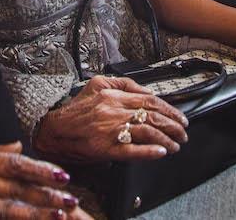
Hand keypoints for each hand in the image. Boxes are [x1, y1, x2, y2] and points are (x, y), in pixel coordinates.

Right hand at [33, 75, 188, 163]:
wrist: (53, 131)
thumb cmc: (75, 112)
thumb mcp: (97, 85)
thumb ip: (123, 84)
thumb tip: (147, 91)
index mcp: (111, 95)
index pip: (149, 99)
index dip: (169, 109)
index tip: (180, 117)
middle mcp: (112, 110)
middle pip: (152, 115)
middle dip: (173, 125)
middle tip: (183, 132)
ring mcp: (109, 130)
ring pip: (146, 132)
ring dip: (166, 139)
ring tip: (176, 145)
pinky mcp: (105, 149)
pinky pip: (132, 150)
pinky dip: (149, 151)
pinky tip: (161, 152)